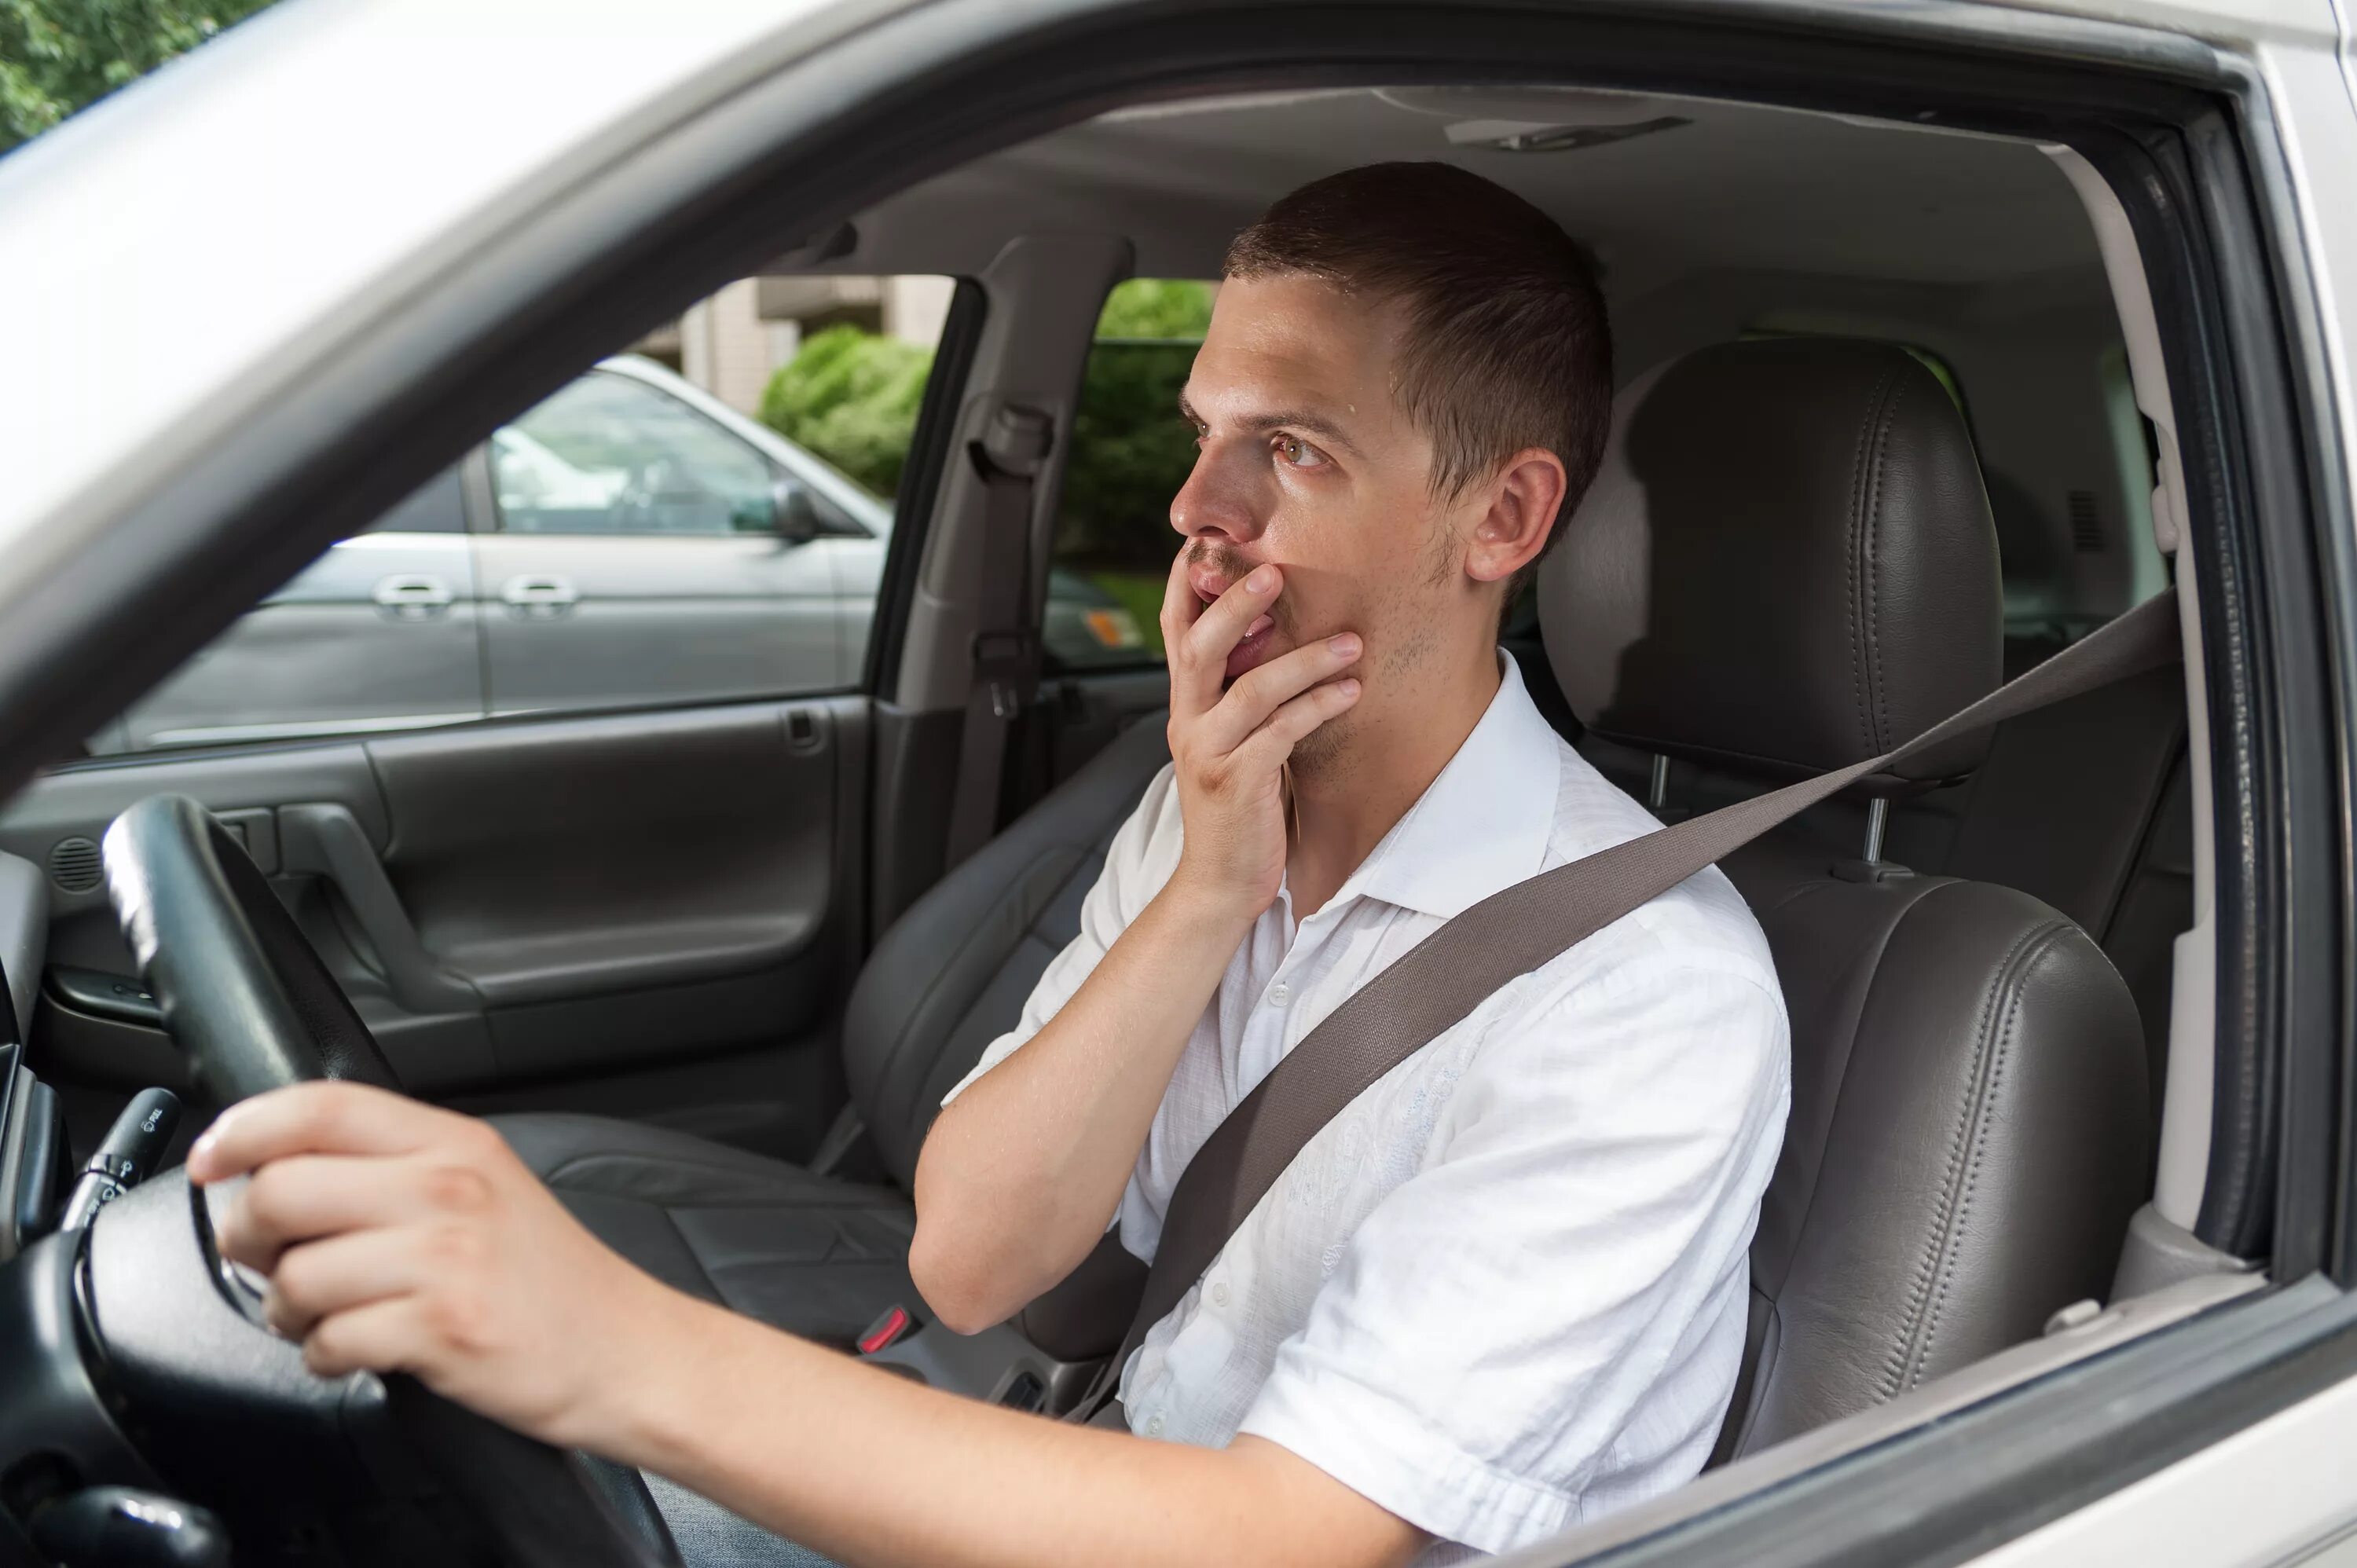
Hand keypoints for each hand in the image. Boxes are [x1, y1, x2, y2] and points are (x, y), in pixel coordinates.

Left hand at [187, 1082, 684, 1450]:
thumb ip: (397, 1164)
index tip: (212, 1159)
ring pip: (296, 1275)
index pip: (320, 1107)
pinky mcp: (441, 1328)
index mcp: (455, 1143)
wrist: (627, 1350)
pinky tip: (357, 1349)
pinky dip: (324, 1356)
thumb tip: (279, 1164)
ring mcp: (446, 1258)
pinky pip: (329, 1341)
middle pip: (284, 1189)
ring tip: (323, 1316)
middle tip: (265, 1257)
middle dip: (249, 1235)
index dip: (244, 1129)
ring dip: (286, 1309)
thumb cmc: (552, 1279)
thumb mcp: (487, 1185)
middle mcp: (449, 1189)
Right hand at [1158, 550, 1361, 917]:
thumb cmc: (1236, 805)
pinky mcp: (1238, 782)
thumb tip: (1273, 635)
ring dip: (1305, 660)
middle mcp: (1186, 721)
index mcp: (1184, 704)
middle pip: (1200, 647)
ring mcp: (1208, 752)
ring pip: (1251, 689)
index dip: (1186, 583)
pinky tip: (1351, 692)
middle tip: (1276, 571)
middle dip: (1236, 605)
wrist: (1219, 881)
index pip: (1175, 630)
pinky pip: (1281, 733)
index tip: (1209, 540)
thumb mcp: (1230, 739)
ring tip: (1351, 642)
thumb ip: (1239, 692)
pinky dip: (1319, 707)